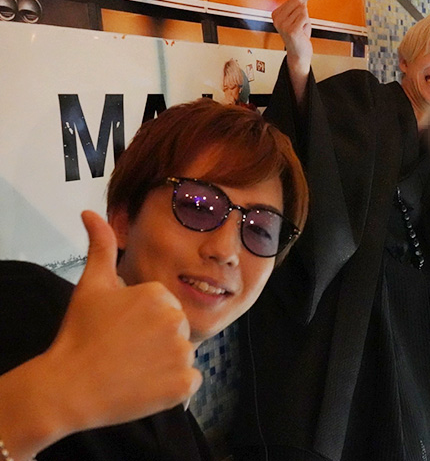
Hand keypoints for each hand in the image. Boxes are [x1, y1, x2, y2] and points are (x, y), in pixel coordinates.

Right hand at [42, 211, 201, 432]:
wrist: (67, 388)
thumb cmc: (79, 335)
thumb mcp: (91, 286)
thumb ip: (100, 246)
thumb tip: (90, 213)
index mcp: (159, 294)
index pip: (164, 308)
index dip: (142, 322)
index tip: (121, 332)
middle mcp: (176, 320)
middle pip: (176, 330)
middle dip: (156, 340)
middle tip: (125, 351)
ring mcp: (182, 353)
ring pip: (183, 355)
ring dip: (164, 364)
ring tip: (132, 368)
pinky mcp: (184, 384)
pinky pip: (188, 382)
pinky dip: (172, 388)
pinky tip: (145, 386)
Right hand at [272, 0, 320, 79]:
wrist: (299, 53)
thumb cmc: (299, 34)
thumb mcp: (300, 14)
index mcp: (276, 13)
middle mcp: (277, 19)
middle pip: (298, 2)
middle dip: (305, 10)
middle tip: (305, 21)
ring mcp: (283, 25)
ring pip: (303, 10)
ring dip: (306, 20)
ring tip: (301, 29)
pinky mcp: (291, 30)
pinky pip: (304, 18)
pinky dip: (307, 24)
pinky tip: (302, 32)